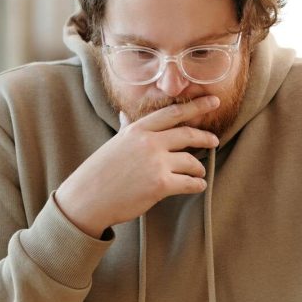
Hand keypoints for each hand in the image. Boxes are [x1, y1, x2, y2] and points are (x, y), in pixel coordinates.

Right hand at [55, 96, 219, 237]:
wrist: (86, 199)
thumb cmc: (99, 172)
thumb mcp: (114, 144)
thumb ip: (126, 129)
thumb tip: (124, 115)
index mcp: (138, 130)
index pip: (173, 113)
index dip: (196, 106)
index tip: (213, 101)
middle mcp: (148, 142)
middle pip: (188, 134)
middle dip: (206, 137)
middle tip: (214, 140)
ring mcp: (155, 163)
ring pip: (191, 161)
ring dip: (199, 168)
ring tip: (199, 172)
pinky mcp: (161, 184)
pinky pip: (190, 182)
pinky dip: (197, 184)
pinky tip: (198, 185)